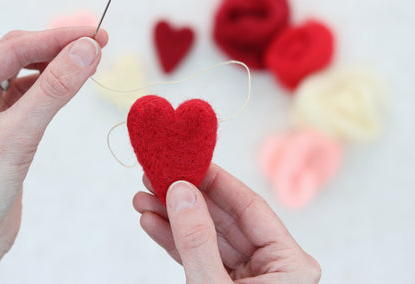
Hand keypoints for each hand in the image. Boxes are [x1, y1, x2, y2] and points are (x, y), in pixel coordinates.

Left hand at [0, 28, 107, 282]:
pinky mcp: (1, 132)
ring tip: (89, 60)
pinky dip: (51, 93)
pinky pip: (29, 101)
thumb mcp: (18, 133)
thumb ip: (54, 89)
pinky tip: (69, 87)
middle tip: (98, 43)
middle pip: (19, 57)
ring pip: (25, 78)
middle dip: (58, 49)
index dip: (58, 38)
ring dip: (57, 69)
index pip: (14, 47)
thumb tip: (86, 50)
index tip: (95, 33)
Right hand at [133, 163, 320, 283]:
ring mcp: (249, 278)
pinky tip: (153, 223)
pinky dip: (175, 242)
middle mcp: (273, 266)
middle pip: (225, 219)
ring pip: (208, 238)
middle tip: (156, 177)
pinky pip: (200, 257)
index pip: (251, 207)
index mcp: (291, 264)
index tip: (189, 161)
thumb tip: (181, 190)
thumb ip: (197, 240)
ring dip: (174, 219)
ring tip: (143, 199)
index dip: (217, 181)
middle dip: (187, 199)